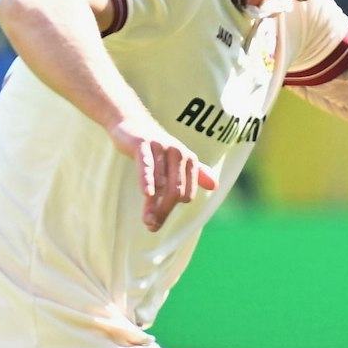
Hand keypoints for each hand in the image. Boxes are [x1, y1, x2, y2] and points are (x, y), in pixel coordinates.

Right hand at [107, 114, 217, 230]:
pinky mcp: (143, 144)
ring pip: (160, 183)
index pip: (186, 194)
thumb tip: (216, 186)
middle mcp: (178, 153)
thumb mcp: (177, 159)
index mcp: (189, 160)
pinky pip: (146, 165)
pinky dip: (148, 179)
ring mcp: (161, 147)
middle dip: (164, 211)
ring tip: (147, 221)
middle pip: (176, 192)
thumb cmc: (155, 145)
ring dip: (152, 205)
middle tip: (152, 225)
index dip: (173, 209)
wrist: (131, 121)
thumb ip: (196, 173)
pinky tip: (147, 194)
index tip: (159, 219)